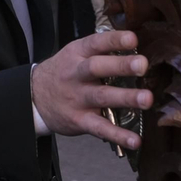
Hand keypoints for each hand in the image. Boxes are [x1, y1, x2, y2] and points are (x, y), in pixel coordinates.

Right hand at [30, 29, 150, 148]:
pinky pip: (100, 128)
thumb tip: (136, 47)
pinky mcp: (79, 121)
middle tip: (142, 65)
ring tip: (147, 99)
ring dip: (125, 98)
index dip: (114, 40)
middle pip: (97, 68)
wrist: (33, 97)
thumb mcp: (74, 54)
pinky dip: (118, 136)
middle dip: (120, 66)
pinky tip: (135, 141)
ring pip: (102, 97)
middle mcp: (76, 74)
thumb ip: (100, 50)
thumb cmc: (64, 72)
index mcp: (77, 54)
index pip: (96, 43)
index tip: (133, 39)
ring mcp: (77, 98)